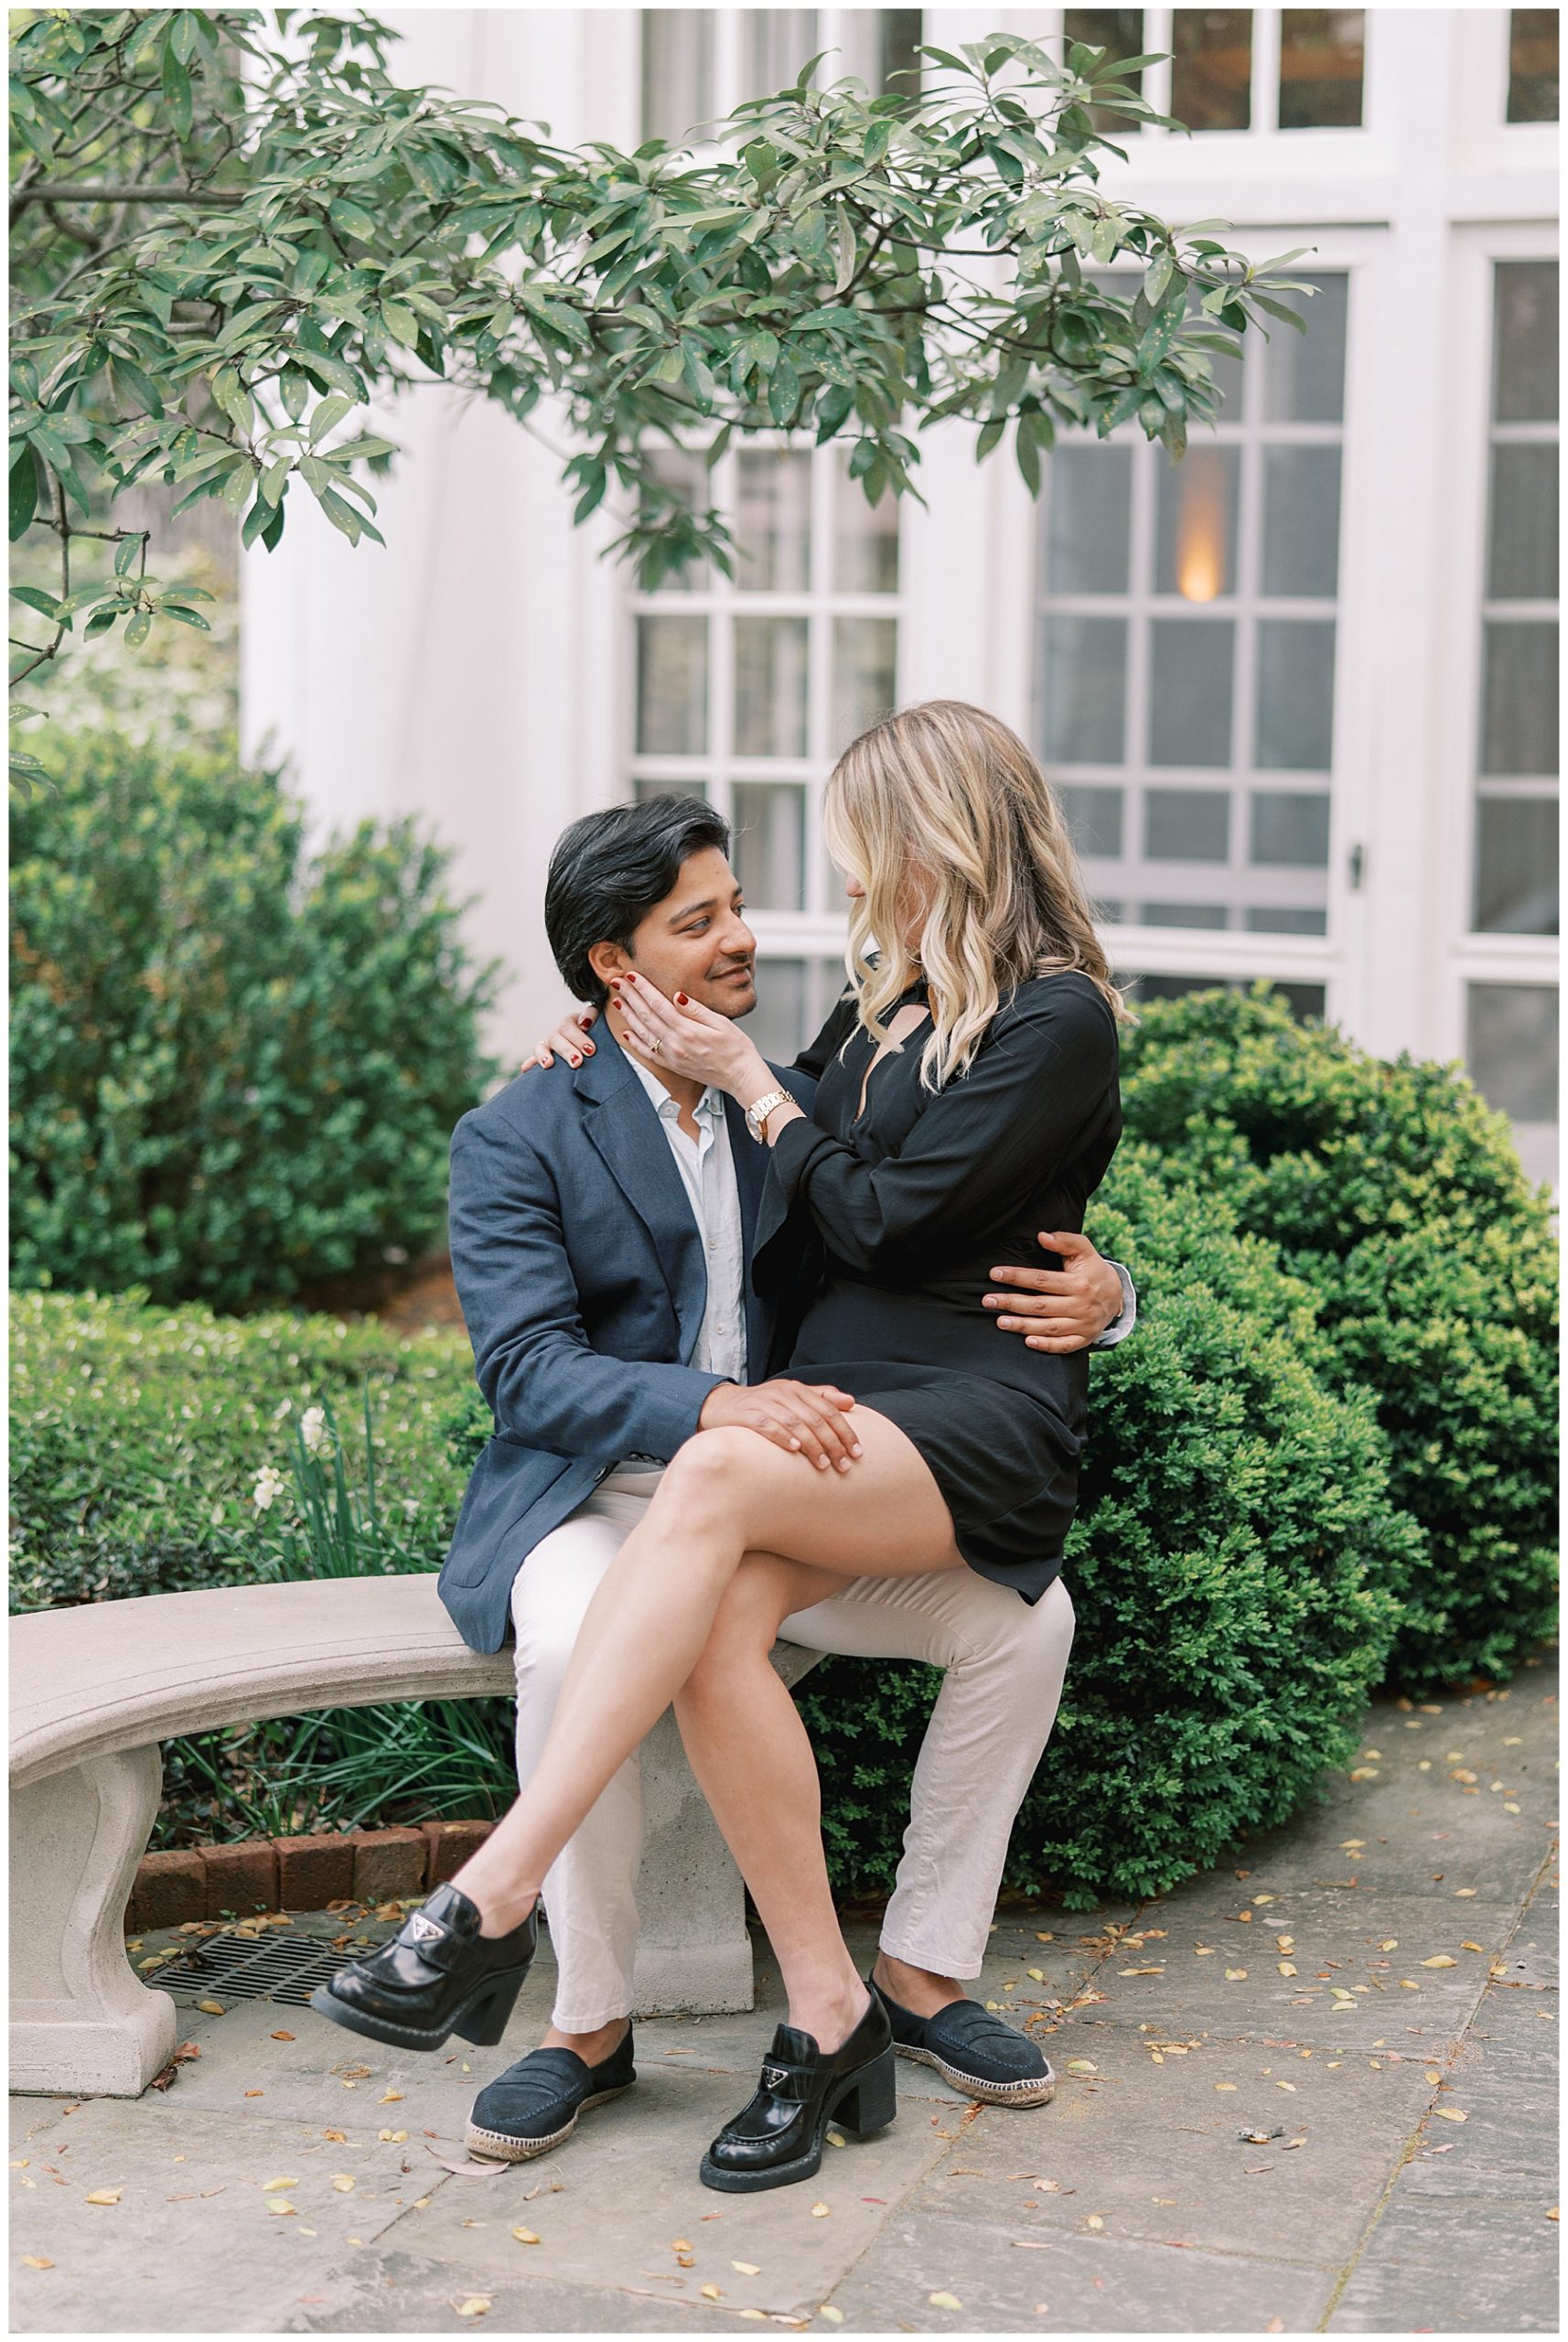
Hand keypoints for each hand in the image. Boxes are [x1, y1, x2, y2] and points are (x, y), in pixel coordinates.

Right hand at [521, 1004, 598, 1072]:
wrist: (590, 1037)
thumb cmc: (595, 1030)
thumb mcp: (596, 1019)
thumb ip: (591, 1015)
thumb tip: (584, 1023)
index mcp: (569, 1022)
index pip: (568, 1026)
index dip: (578, 1038)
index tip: (590, 1050)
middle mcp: (556, 1033)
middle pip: (555, 1038)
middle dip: (566, 1051)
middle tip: (577, 1062)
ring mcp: (548, 1045)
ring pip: (540, 1048)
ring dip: (542, 1056)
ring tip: (548, 1065)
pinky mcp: (543, 1058)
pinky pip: (533, 1060)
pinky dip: (529, 1064)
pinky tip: (525, 1070)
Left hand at [610, 970, 769, 1101]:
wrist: (742, 1078)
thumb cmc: (737, 1050)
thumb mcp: (722, 1024)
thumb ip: (697, 1010)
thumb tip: (677, 996)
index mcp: (688, 1031)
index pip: (659, 1005)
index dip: (644, 989)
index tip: (632, 975)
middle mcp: (676, 1045)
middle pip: (647, 1016)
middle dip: (631, 997)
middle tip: (617, 982)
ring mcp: (672, 1057)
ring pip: (643, 1033)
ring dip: (629, 1015)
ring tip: (618, 1000)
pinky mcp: (673, 1066)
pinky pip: (649, 1053)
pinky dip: (635, 1042)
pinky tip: (626, 1032)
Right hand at [699, 1378, 862, 1472]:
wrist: (721, 1405)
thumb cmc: (763, 1407)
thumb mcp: (791, 1399)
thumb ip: (820, 1398)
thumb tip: (851, 1401)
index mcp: (797, 1389)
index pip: (828, 1409)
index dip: (845, 1431)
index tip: (858, 1452)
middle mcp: (782, 1393)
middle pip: (814, 1418)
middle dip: (832, 1443)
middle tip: (844, 1465)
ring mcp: (763, 1402)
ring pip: (794, 1423)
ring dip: (812, 1445)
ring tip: (823, 1465)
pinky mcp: (746, 1414)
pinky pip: (766, 1425)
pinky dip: (782, 1436)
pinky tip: (794, 1450)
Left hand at [982, 1230, 1123, 1352]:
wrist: (1118, 1295)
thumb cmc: (1092, 1269)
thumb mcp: (1084, 1249)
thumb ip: (1064, 1241)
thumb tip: (1042, 1236)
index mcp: (1079, 1283)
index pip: (1041, 1280)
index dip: (1017, 1276)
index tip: (995, 1273)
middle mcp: (1081, 1305)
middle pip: (1040, 1306)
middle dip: (1011, 1303)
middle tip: (988, 1300)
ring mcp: (1083, 1325)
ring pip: (1049, 1327)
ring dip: (1023, 1326)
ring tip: (1000, 1321)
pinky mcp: (1084, 1339)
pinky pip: (1064, 1346)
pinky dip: (1046, 1346)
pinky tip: (1027, 1341)